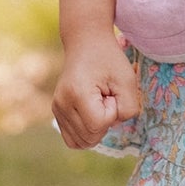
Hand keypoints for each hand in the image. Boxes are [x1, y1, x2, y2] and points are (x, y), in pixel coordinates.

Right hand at [51, 34, 141, 148]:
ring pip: (82, 141)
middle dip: (106, 120)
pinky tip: (93, 113)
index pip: (100, 124)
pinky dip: (87, 132)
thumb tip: (113, 125)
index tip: (111, 92)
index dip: (113, 111)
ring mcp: (56, 110)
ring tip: (99, 103)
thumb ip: (128, 108)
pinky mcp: (57, 113)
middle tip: (106, 96)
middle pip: (90, 136)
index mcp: (76, 94)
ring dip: (97, 127)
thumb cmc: (109, 59)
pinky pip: (73, 139)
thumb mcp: (127, 80)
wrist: (86, 43)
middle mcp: (61, 105)